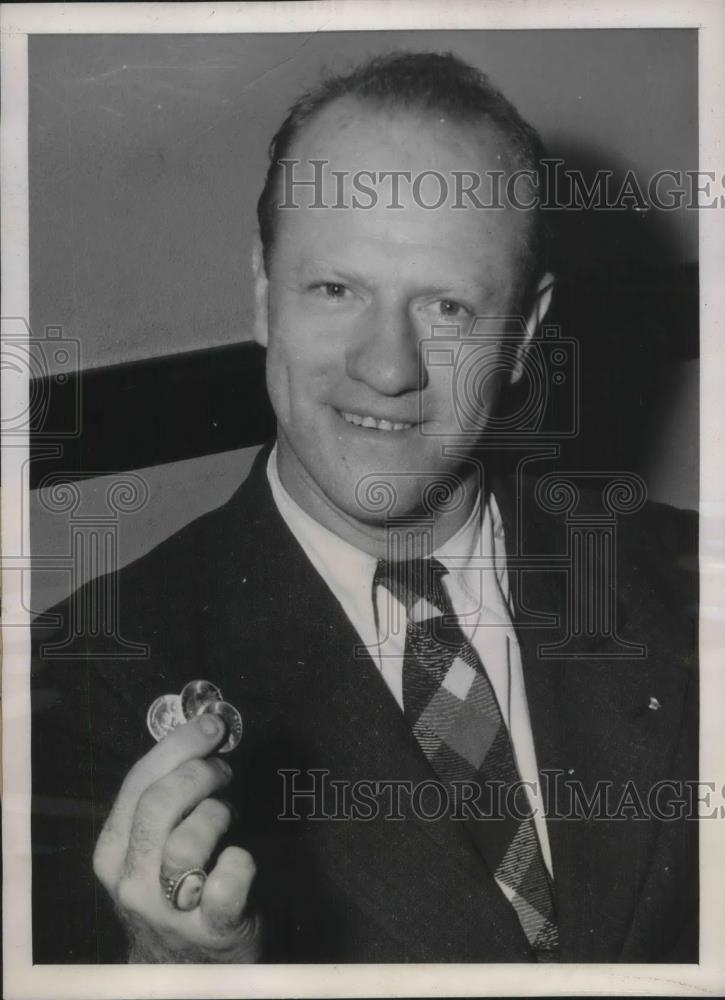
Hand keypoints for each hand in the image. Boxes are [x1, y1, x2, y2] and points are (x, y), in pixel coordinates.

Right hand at [93, 713, 260, 962]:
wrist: (187, 966)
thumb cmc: (177, 886)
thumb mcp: (154, 842)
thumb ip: (169, 792)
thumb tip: (203, 730)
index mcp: (113, 852)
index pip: (136, 783)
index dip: (178, 746)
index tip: (211, 726)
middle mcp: (132, 882)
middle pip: (158, 805)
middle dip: (200, 774)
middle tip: (224, 772)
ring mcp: (168, 911)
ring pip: (187, 844)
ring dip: (218, 817)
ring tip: (228, 820)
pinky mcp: (211, 930)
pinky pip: (226, 883)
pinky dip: (241, 863)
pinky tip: (240, 858)